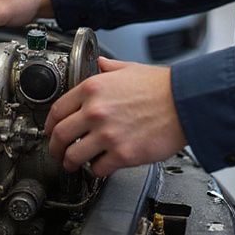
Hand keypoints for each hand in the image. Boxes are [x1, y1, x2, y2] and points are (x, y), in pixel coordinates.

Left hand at [45, 56, 187, 176]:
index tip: (50, 130)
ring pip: (73, 156)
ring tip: (73, 164)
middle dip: (54, 147)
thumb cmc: (162, 87)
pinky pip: (97, 169)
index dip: (49, 123)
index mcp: (93, 88)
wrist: (185, 102)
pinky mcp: (121, 154)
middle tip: (56, 152)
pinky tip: (100, 165)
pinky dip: (96, 170)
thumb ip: (108, 68)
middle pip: (59, 135)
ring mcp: (107, 134)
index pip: (57, 110)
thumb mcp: (130, 68)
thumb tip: (99, 64)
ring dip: (70, 163)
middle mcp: (95, 111)